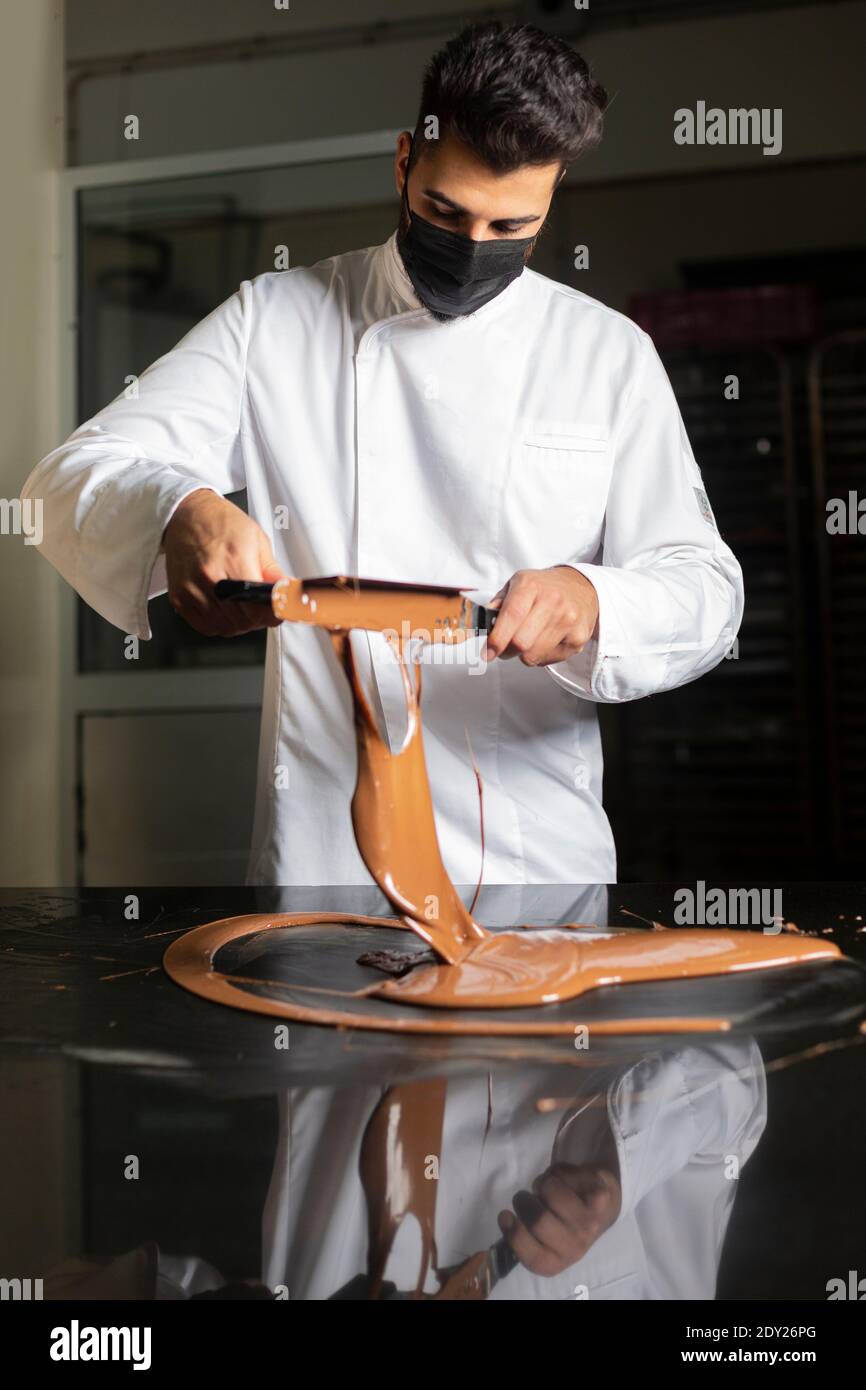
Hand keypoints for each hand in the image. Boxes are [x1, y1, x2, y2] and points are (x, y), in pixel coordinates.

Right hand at [162, 489, 285, 636]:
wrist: (187, 514)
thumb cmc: (221, 523)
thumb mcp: (256, 540)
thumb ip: (273, 572)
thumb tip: (288, 593)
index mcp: (234, 560)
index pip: (257, 609)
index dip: (272, 614)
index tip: (277, 611)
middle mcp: (210, 577)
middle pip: (243, 621)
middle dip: (259, 619)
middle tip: (262, 608)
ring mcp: (192, 589)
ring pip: (225, 628)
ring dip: (240, 624)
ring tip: (244, 607)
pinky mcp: (179, 597)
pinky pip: (205, 627)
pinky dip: (220, 625)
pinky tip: (226, 611)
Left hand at [483, 566, 598, 665]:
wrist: (582, 588)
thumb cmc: (544, 588)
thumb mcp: (518, 584)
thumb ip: (498, 603)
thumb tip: (482, 624)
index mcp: (531, 585)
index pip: (512, 616)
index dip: (497, 639)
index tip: (487, 653)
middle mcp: (552, 601)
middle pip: (521, 643)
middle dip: (506, 651)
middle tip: (504, 649)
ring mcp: (568, 620)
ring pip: (533, 655)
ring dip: (523, 655)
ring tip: (528, 641)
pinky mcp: (579, 638)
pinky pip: (548, 660)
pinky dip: (540, 656)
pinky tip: (545, 641)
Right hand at [497, 1162, 621, 1276]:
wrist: (600, 1207)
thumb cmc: (560, 1223)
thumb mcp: (540, 1239)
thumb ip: (523, 1236)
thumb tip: (506, 1220)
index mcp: (556, 1261)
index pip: (534, 1257)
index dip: (515, 1235)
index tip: (504, 1214)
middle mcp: (576, 1248)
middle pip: (539, 1220)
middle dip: (523, 1201)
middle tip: (523, 1197)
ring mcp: (591, 1223)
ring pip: (551, 1191)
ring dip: (542, 1183)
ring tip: (547, 1188)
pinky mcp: (600, 1197)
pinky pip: (566, 1175)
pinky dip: (558, 1171)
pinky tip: (566, 1179)